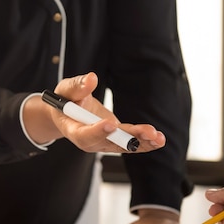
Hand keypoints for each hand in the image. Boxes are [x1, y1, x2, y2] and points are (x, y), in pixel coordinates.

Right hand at [49, 72, 165, 152]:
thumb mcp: (66, 90)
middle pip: (109, 142)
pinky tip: (158, 140)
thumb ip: (77, 86)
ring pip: (123, 145)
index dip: (97, 131)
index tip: (110, 123)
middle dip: (128, 139)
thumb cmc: (65, 100)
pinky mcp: (115, 138)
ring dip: (142, 142)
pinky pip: (130, 143)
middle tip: (145, 132)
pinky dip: (144, 142)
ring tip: (157, 138)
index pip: (84, 134)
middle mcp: (90, 140)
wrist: (68, 113)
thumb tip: (91, 78)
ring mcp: (104, 141)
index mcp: (73, 129)